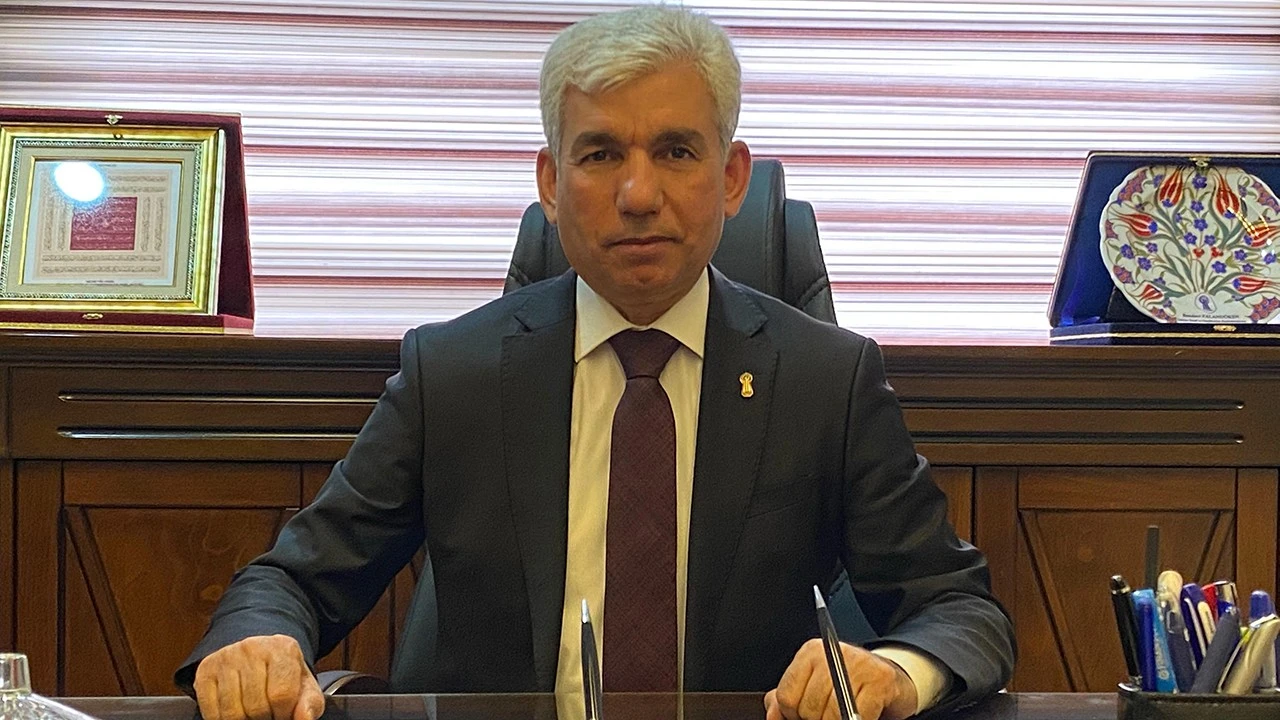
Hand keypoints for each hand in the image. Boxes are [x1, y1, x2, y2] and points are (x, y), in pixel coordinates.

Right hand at [193, 634, 324, 719]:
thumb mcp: (304, 686)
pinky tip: (236, 710)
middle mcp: (252, 647)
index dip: (284, 714)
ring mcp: (226, 657)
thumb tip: (304, 718)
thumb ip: (310, 703)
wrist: (256, 655)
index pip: (282, 695)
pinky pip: (212, 712)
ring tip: (253, 712)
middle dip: (265, 718)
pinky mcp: (205, 670)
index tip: (284, 713)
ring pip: (232, 712)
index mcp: (282, 648)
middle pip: (256, 706)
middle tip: (268, 713)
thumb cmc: (281, 675)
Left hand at [764, 639, 917, 719]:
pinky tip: (860, 713)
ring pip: (832, 714)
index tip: (805, 714)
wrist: (890, 681)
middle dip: (818, 719)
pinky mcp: (880, 680)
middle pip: (809, 708)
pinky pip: (858, 715)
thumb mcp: (813, 687)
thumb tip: (772, 714)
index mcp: (811, 652)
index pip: (787, 696)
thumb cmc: (848, 685)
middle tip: (830, 713)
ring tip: (844, 713)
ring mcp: (859, 664)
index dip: (794, 715)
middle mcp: (833, 652)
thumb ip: (787, 699)